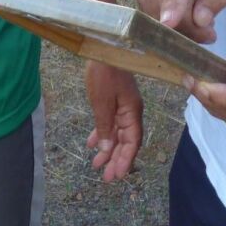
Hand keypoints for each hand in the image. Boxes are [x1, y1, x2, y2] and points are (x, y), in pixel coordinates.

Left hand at [84, 62, 142, 181]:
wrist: (104, 47)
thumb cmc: (104, 74)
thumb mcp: (102, 102)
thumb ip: (106, 126)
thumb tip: (108, 149)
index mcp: (132, 111)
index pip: (133, 141)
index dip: (126, 159)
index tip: (116, 176)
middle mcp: (130, 110)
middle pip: (126, 140)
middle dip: (117, 159)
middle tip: (106, 177)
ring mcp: (122, 105)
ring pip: (117, 133)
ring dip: (109, 148)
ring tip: (96, 164)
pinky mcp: (113, 100)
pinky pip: (110, 122)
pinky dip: (103, 133)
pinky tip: (92, 143)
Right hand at [127, 0, 225, 42]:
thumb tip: (200, 22)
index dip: (174, 3)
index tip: (168, 22)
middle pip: (167, 8)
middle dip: (189, 28)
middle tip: (208, 32)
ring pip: (154, 13)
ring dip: (176, 25)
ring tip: (195, 13)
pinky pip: (147, 8)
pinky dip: (163, 15)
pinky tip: (178, 6)